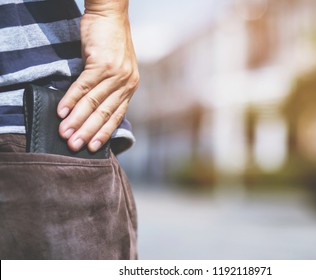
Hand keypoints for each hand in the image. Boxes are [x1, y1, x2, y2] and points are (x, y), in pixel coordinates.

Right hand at [57, 5, 138, 151]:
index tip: (93, 148)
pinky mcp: (101, 63)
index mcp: (130, 87)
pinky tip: (62, 111)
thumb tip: (90, 110)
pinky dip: (72, 100)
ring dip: (77, 120)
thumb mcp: (115, 69)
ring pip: (93, 102)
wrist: (110, 15)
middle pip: (105, 113)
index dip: (104, 133)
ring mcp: (115, 73)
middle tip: (75, 146)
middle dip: (89, 132)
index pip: (117, 116)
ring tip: (65, 133)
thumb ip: (107, 89)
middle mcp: (126, 83)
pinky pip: (84, 86)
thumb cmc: (110, 43)